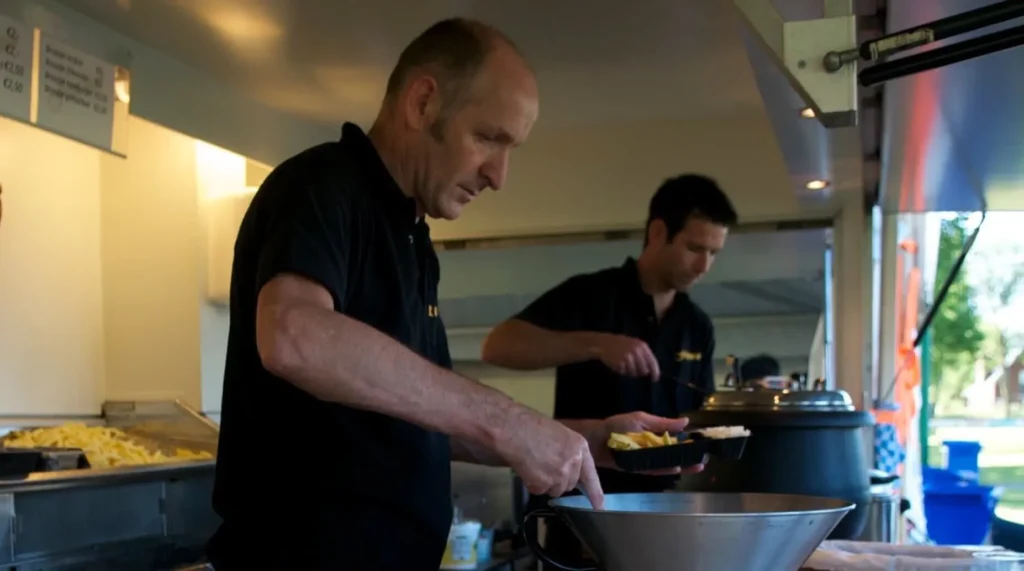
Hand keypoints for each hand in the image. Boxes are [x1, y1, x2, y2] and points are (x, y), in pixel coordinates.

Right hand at [495, 406, 604, 507]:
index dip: (596, 493)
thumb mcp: (558, 435)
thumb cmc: (531, 426)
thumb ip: (567, 452)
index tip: (600, 507)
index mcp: (580, 447)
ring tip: (533, 464)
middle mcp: (574, 462)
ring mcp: (560, 474)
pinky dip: (531, 484)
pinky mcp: (544, 483)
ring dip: (544, 483)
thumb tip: (566, 468)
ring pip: (555, 490)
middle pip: (570, 484)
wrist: (513, 428)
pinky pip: (539, 491)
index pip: (591, 475)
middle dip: (558, 480)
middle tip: (543, 465)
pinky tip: (526, 468)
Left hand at [589, 412, 705, 474]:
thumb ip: (663, 423)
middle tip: (703, 462)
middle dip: (688, 458)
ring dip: (681, 466)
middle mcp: (652, 450)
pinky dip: (664, 469)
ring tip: (696, 466)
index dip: (688, 445)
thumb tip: (686, 421)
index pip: (675, 442)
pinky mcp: (637, 468)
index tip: (702, 447)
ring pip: (666, 464)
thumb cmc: (618, 426)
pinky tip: (676, 468)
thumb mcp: (642, 419)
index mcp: (654, 436)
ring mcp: (645, 460)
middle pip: (674, 456)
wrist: (597, 438)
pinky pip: (653, 470)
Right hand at [591, 334, 660, 378]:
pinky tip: (617, 363)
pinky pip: (624, 372)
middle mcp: (636, 351)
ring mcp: (628, 357)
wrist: (604, 343)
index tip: (655, 379)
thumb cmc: (620, 344)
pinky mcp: (620, 363)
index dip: (655, 372)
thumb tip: (651, 370)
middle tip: (632, 369)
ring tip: (623, 363)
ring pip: (633, 373)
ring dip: (629, 372)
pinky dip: (621, 370)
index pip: (652, 362)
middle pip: (643, 370)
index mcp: (642, 346)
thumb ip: (644, 355)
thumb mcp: (634, 345)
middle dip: (640, 372)